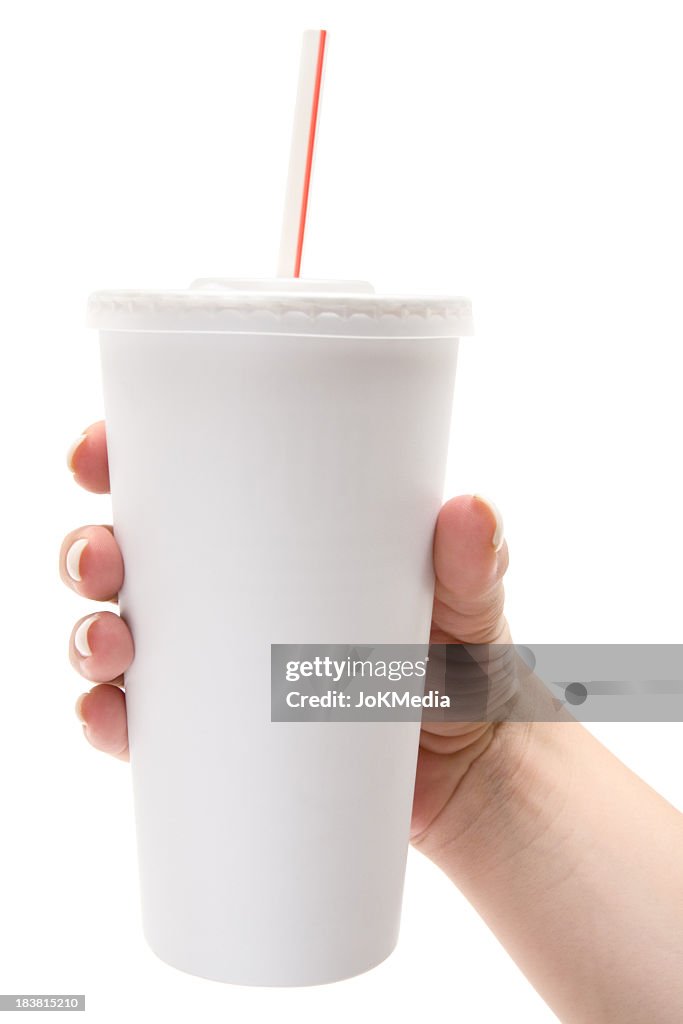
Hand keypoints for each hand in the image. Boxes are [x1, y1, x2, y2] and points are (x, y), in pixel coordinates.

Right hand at [59, 422, 511, 844]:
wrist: (472, 769)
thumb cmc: (463, 660)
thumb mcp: (469, 603)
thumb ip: (476, 563)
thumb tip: (470, 510)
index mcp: (274, 538)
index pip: (178, 483)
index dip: (118, 461)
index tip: (97, 454)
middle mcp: (229, 597)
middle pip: (125, 559)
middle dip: (88, 552)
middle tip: (100, 560)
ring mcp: (217, 668)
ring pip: (115, 639)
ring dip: (85, 638)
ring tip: (108, 648)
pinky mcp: (219, 737)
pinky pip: (139, 726)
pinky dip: (108, 721)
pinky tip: (108, 718)